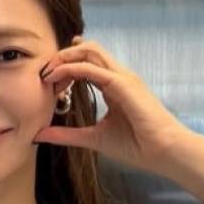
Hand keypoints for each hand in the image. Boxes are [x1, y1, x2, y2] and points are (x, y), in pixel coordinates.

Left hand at [34, 36, 193, 176]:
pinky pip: (91, 68)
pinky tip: (55, 77)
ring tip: (47, 71)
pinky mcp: (123, 84)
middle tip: (43, 71)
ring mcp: (122, 77)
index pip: (86, 63)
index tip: (46, 81)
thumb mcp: (92, 138)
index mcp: (113, 86)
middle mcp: (118, 77)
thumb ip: (66, 134)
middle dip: (62, 55)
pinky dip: (70, 68)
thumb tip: (39, 134)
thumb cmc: (137, 146)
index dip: (64, 67)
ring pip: (90, 50)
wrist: (164, 153)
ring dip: (64, 56)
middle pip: (87, 50)